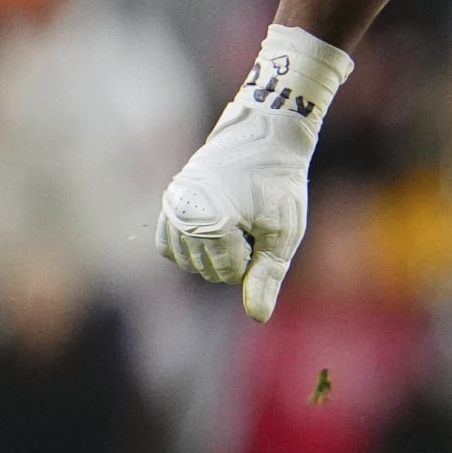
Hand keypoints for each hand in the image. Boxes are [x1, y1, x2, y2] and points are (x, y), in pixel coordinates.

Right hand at [157, 25, 351, 320]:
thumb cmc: (279, 184)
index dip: (254, 257)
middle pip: (206, 270)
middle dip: (234, 254)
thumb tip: (258, 317)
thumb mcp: (282, 233)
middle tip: (249, 217)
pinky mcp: (169, 201)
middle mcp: (180, 214)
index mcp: (209, 222)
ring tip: (235, 217)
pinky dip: (192, 246)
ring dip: (214, 250)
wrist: (266, 135)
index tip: (262, 225)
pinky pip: (172, 246)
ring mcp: (170, 206)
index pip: (228, 275)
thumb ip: (267, 277)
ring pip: (188, 261)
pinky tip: (215, 229)